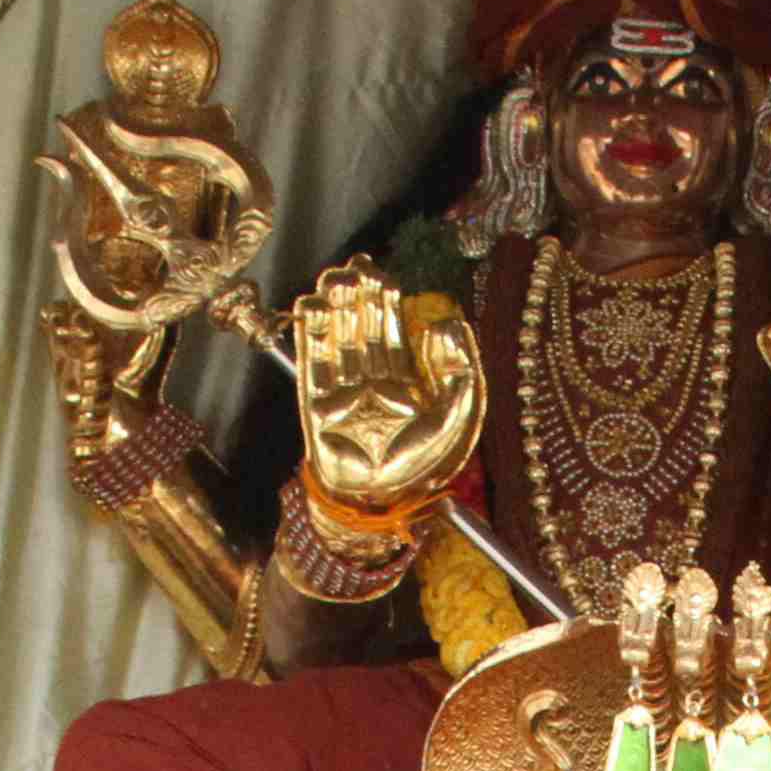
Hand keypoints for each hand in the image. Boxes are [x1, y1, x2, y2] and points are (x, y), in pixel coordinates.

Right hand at [288, 261, 482, 523]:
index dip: (385, 301)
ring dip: (334, 307)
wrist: (381, 504)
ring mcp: (343, 393)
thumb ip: (459, 369)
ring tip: (334, 278)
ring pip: (337, 339)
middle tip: (352, 265)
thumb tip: (447, 323)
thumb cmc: (424, 468)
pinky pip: (312, 363)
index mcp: (406, 384)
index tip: (380, 273)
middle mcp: (372, 384)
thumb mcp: (460, 416)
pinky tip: (310, 308)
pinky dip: (310, 335)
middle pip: (362, 329)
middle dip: (357, 295)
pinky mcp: (317, 406)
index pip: (393, 332)